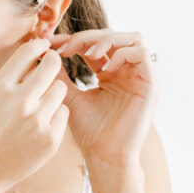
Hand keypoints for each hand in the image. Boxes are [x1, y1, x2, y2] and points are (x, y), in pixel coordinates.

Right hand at [0, 37, 69, 192]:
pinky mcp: (51, 138)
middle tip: (51, 67)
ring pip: (60, 89)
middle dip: (53, 62)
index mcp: (0, 87)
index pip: (28, 51)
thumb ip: (11, 78)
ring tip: (40, 106)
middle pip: (51, 64)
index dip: (39, 45)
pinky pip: (64, 112)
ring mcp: (37, 120)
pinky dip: (55, 116)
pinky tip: (41, 126)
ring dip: (53, 93)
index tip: (44, 46)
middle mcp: (19, 100)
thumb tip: (35, 53)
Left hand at [47, 29, 158, 166]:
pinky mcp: (151, 84)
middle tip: (66, 47)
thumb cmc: (89, 132)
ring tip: (87, 52)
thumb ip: (59, 76)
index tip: (51, 43)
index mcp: (109, 73)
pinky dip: (123, 53)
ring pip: (132, 38)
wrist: (104, 156)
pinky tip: (105, 67)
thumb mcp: (69, 97)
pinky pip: (142, 54)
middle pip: (113, 35)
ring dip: (107, 39)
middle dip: (87, 36)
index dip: (74, 39)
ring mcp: (140, 77)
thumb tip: (42, 54)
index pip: (95, 44)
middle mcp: (127, 72)